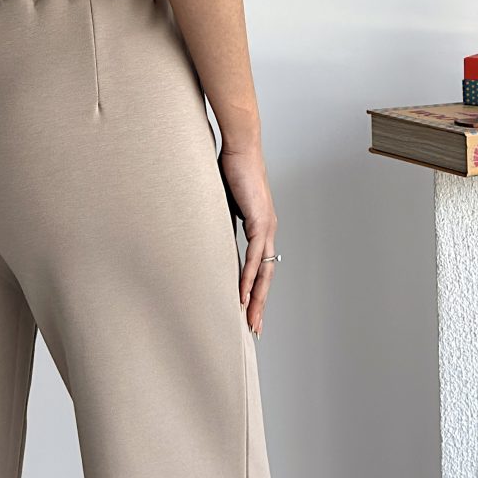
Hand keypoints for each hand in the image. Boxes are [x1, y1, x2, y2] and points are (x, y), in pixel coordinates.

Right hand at [219, 139, 277, 337]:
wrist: (240, 148)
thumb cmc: (230, 170)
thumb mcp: (223, 204)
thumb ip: (221, 222)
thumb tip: (208, 234)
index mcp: (261, 228)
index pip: (260, 268)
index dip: (255, 291)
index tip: (248, 311)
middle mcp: (269, 231)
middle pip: (266, 277)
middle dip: (260, 305)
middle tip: (254, 329)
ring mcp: (268, 228)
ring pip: (264, 272)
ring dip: (256, 299)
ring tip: (250, 320)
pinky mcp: (261, 222)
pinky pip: (255, 257)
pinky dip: (249, 277)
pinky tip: (243, 295)